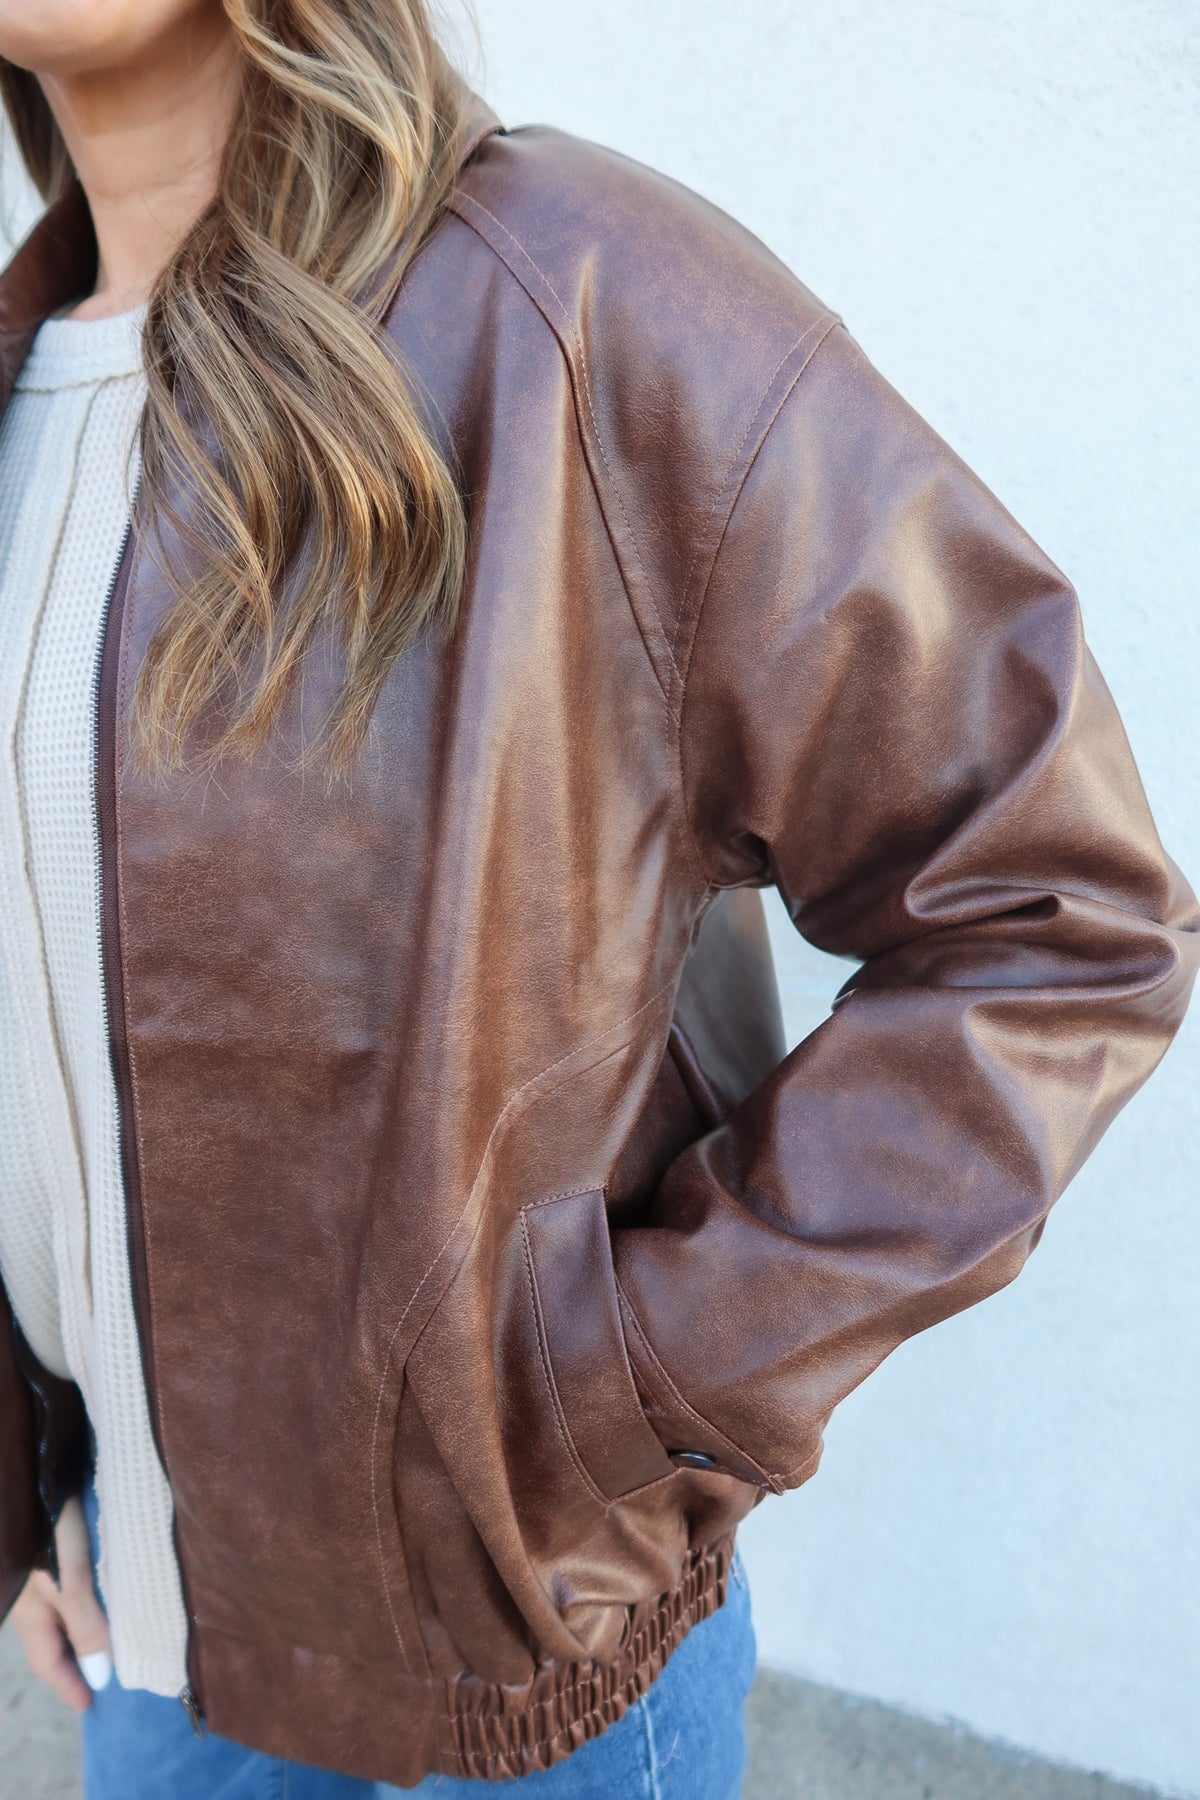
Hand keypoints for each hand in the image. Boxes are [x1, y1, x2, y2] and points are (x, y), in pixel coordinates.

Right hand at [10, 1495, 113, 1710]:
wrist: (30, 1463)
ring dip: (83, 1622)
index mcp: (27, 1609)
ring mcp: (35, 1566)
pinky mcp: (46, 1541)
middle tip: (107, 1672)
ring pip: (59, 1606)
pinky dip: (84, 1593)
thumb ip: (85, 1624)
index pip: (47, 1660)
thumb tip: (101, 1674)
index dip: (68, 1684)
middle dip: (76, 1655)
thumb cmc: (46, 1524)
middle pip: (52, 1635)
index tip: (88, 1706)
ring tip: (115, 1631)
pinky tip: (105, 1586)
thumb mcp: (70, 1577)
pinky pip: (66, 1579)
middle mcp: (28, 1592)